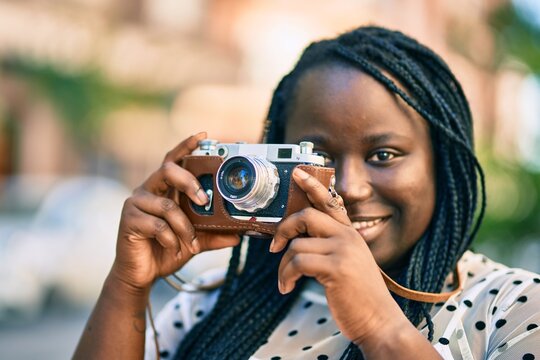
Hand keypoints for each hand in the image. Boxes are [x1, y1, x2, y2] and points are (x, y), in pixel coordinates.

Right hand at [112, 132, 239, 291]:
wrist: (142, 274)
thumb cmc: (166, 250)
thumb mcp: (195, 241)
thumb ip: (214, 235)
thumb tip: (239, 234)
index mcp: (164, 189)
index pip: (174, 160)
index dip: (186, 146)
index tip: (203, 136)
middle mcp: (149, 190)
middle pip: (168, 170)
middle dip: (189, 182)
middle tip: (204, 200)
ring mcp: (136, 203)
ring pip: (167, 206)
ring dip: (185, 227)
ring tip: (192, 243)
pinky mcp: (129, 220)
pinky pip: (157, 225)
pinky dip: (171, 238)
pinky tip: (175, 248)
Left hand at [271, 167, 405, 344]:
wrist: (380, 322)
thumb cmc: (359, 297)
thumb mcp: (349, 264)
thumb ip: (330, 247)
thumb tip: (296, 242)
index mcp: (351, 234)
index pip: (330, 202)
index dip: (312, 186)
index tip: (297, 173)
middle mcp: (348, 237)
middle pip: (306, 215)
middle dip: (284, 229)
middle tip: (274, 247)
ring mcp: (343, 250)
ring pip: (296, 245)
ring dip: (283, 266)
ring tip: (285, 281)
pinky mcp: (336, 268)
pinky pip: (297, 262)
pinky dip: (285, 276)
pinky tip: (287, 288)